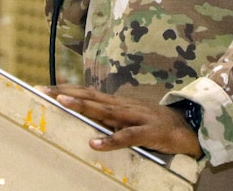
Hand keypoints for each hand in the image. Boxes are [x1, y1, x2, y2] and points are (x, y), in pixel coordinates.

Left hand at [41, 85, 201, 158]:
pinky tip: (94, 143)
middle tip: (42, 90)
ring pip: (105, 111)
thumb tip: (86, 120)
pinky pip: (127, 137)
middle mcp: (123, 106)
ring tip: (61, 103)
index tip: (42, 87)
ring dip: (83, 107)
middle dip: (66, 93)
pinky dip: (110, 140)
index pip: (87, 93)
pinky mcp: (149, 132)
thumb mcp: (129, 119)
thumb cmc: (155, 124)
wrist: (190, 127)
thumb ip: (109, 118)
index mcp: (118, 103)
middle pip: (90, 97)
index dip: (66, 89)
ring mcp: (136, 117)